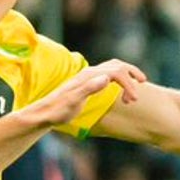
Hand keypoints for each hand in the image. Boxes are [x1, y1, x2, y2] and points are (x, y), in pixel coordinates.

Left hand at [28, 58, 146, 127]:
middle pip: (118, 66)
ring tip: (132, 95)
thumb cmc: (58, 110)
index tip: (133, 100)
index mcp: (89, 76)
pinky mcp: (87, 82)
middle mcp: (89, 72)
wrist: (44, 113)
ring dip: (127, 78)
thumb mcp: (74, 102)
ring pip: (115, 68)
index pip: (117, 72)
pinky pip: (109, 74)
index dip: (128, 84)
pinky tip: (120, 92)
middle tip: (135, 98)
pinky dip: (120, 79)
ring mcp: (88, 76)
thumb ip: (89, 89)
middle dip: (131, 79)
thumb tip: (106, 78)